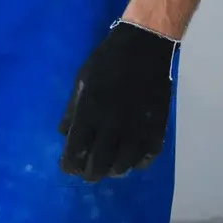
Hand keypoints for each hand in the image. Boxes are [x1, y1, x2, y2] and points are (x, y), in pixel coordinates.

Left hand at [58, 20, 176, 181]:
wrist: (143, 49)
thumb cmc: (105, 62)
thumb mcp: (80, 83)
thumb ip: (72, 110)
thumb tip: (64, 134)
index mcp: (89, 113)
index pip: (75, 151)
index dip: (70, 165)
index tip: (68, 167)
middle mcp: (112, 127)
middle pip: (99, 165)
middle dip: (90, 173)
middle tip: (87, 172)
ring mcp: (136, 130)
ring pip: (124, 166)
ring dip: (113, 170)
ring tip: (108, 168)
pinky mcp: (157, 128)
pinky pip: (147, 157)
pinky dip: (138, 163)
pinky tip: (131, 161)